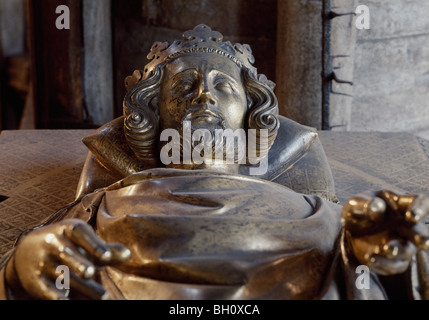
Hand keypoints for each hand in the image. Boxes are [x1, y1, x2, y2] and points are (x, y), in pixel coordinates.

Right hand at [5, 219, 129, 299]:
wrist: (27, 251)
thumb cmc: (68, 245)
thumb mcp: (84, 243)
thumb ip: (106, 249)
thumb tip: (127, 254)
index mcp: (68, 229)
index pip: (80, 233)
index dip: (93, 244)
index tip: (106, 257)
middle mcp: (53, 242)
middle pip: (67, 253)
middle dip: (78, 263)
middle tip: (90, 272)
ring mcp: (42, 261)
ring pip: (63, 276)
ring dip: (83, 287)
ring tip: (104, 296)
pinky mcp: (34, 280)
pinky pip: (46, 290)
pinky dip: (56, 297)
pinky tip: (68, 301)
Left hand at [341, 190, 428, 275]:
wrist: (350, 230)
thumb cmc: (358, 210)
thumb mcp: (356, 205)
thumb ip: (365, 204)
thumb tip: (376, 207)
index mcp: (401, 205)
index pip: (420, 202)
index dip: (420, 208)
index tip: (412, 216)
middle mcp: (407, 225)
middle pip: (421, 231)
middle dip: (422, 237)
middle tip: (421, 241)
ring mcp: (403, 242)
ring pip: (407, 250)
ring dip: (398, 251)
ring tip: (386, 249)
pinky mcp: (395, 259)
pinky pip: (393, 265)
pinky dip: (383, 263)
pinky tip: (370, 259)